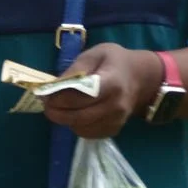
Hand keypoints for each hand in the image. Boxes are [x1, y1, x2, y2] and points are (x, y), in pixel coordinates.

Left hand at [41, 44, 164, 139]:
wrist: (142, 79)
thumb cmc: (115, 62)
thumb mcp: (95, 54)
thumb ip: (75, 69)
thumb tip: (54, 86)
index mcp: (112, 83)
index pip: (82, 96)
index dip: (61, 98)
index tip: (46, 95)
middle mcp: (116, 106)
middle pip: (80, 116)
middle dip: (57, 113)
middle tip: (46, 105)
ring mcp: (116, 121)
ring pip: (81, 128)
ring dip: (66, 120)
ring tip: (60, 107)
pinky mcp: (113, 130)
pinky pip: (88, 133)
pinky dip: (76, 125)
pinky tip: (75, 113)